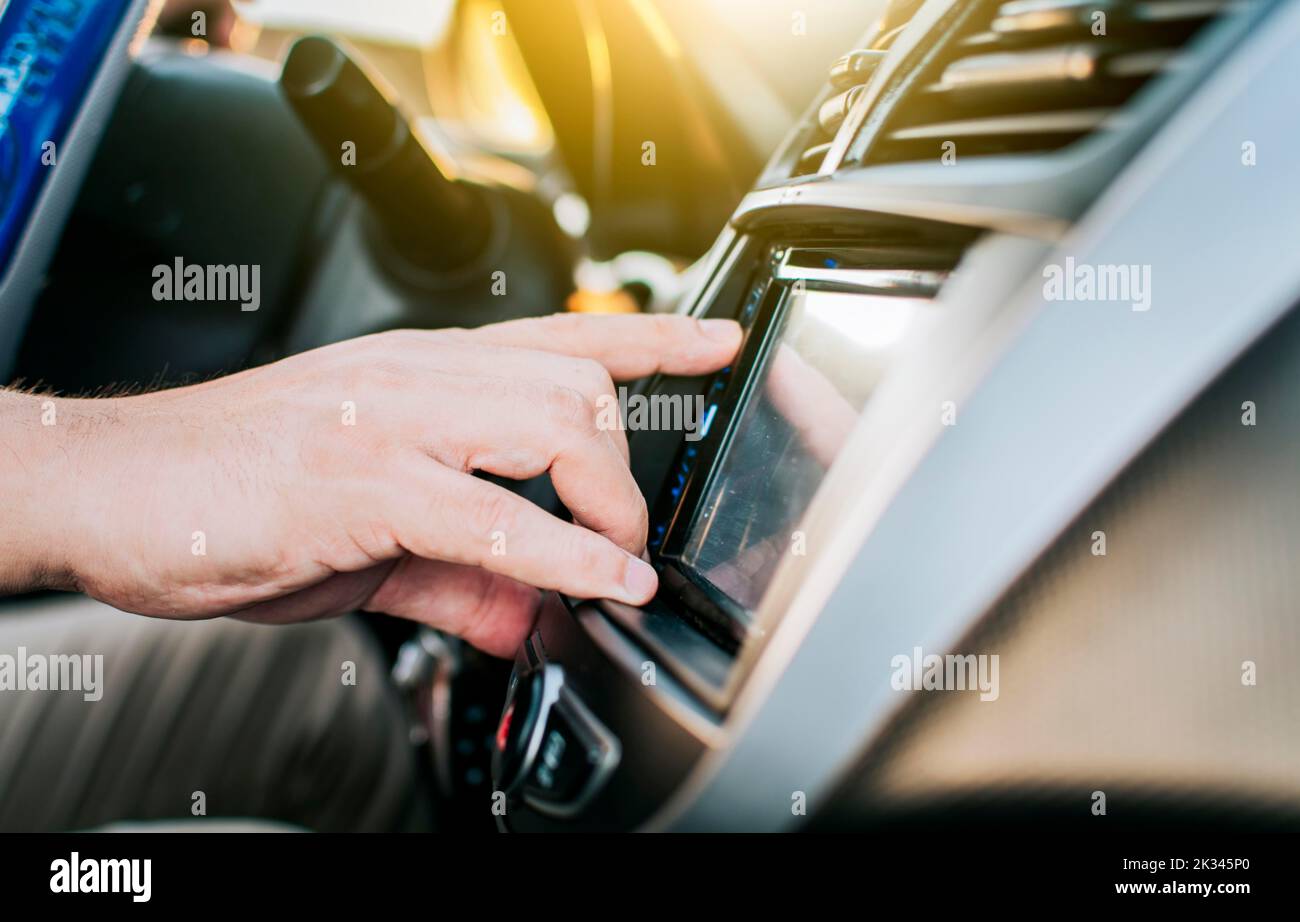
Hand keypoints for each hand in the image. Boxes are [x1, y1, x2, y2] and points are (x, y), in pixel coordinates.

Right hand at [0, 314, 740, 654]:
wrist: (112, 486)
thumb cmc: (229, 489)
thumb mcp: (370, 544)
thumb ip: (464, 578)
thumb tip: (537, 616)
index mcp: (422, 373)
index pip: (563, 335)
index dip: (655, 335)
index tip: (719, 341)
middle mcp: (416, 379)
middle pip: (581, 383)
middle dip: (630, 467)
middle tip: (625, 534)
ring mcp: (389, 421)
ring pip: (555, 424)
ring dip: (608, 504)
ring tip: (611, 559)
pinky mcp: (358, 483)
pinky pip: (493, 517)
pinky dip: (565, 556)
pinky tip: (597, 584)